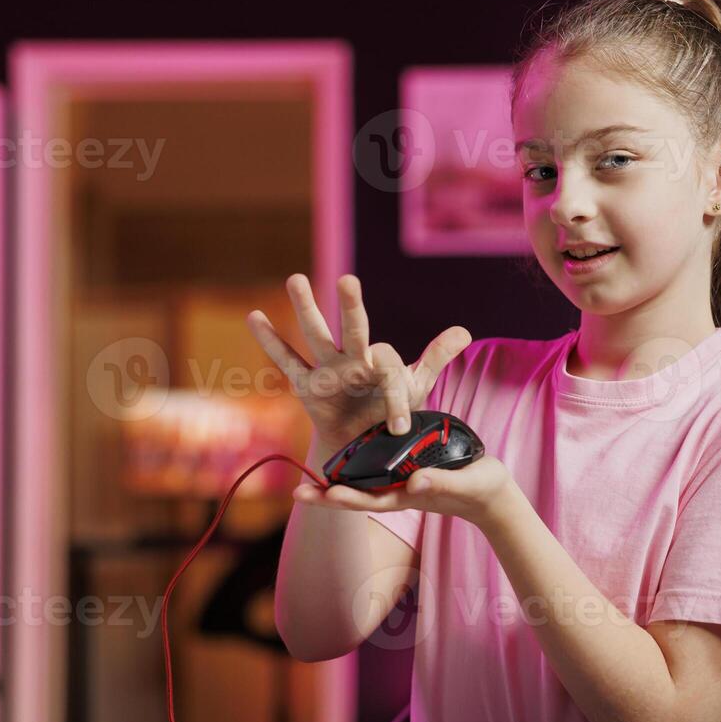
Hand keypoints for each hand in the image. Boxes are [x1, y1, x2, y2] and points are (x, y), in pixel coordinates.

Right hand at [246, 273, 470, 448]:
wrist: (363, 443)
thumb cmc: (389, 411)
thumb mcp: (415, 386)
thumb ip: (435, 357)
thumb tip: (466, 331)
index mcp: (381, 361)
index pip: (388, 368)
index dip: (395, 399)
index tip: (398, 427)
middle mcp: (354, 359)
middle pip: (355, 329)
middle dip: (352, 308)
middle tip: (349, 280)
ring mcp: (329, 368)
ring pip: (317, 335)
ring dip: (307, 309)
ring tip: (296, 278)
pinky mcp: (308, 385)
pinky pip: (287, 361)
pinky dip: (270, 341)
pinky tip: (254, 316)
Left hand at [293, 454, 515, 529]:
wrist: (490, 492)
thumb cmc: (481, 489)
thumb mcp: (465, 484)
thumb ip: (442, 483)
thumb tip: (415, 482)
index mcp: (409, 496)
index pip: (371, 500)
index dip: (346, 497)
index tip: (324, 493)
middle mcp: (399, 490)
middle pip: (357, 495)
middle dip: (327, 496)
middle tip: (297, 493)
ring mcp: (401, 481)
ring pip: (362, 482)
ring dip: (335, 480)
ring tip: (307, 479)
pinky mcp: (407, 468)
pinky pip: (376, 469)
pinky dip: (356, 465)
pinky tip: (340, 457)